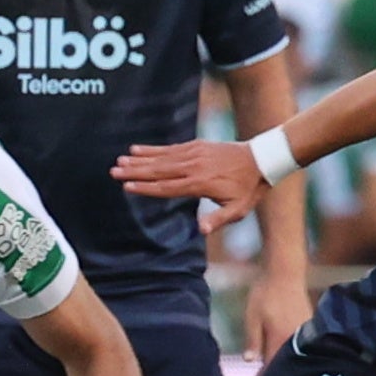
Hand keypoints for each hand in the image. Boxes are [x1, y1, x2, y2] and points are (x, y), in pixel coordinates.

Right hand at [113, 138, 267, 231]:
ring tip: (120, 160)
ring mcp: (194, 153)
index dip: (145, 187)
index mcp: (200, 184)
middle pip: (158, 170)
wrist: (262, 158)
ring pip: (161, 157)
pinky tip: (137, 149)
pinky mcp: (196, 145)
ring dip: (139, 159)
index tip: (127, 187)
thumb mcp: (238, 209)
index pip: (166, 187)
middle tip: (114, 171)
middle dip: (135, 171)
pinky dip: (153, 149)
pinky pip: (170, 148)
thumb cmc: (249, 189)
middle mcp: (193, 167)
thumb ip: (218, 219)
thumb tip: (201, 229)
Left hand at [243, 267, 311, 363]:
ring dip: (280, 369)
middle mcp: (295, 340)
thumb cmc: (266, 293)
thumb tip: (249, 361)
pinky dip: (288, 357)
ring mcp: (303, 334)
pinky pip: (298, 349)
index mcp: (280, 340)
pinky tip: (281, 359)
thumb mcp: (253, 316)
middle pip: (283, 367)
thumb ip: (253, 340)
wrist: (287, 273)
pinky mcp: (308, 328)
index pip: (270, 369)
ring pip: (292, 359)